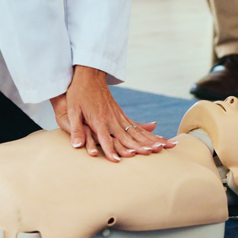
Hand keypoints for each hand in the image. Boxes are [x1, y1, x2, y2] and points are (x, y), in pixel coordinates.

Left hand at [51, 66, 175, 161]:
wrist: (89, 75)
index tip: (117, 161)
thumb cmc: (78, 94)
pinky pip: (138, 127)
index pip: (105, 139)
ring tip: (164, 147)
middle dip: (140, 146)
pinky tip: (161, 140)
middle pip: (127, 137)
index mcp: (99, 120)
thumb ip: (76, 129)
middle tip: (152, 153)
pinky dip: (150, 135)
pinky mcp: (122, 115)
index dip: (110, 151)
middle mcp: (112, 120)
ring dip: (151, 140)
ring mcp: (119, 117)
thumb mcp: (73, 111)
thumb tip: (76, 146)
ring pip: (137, 132)